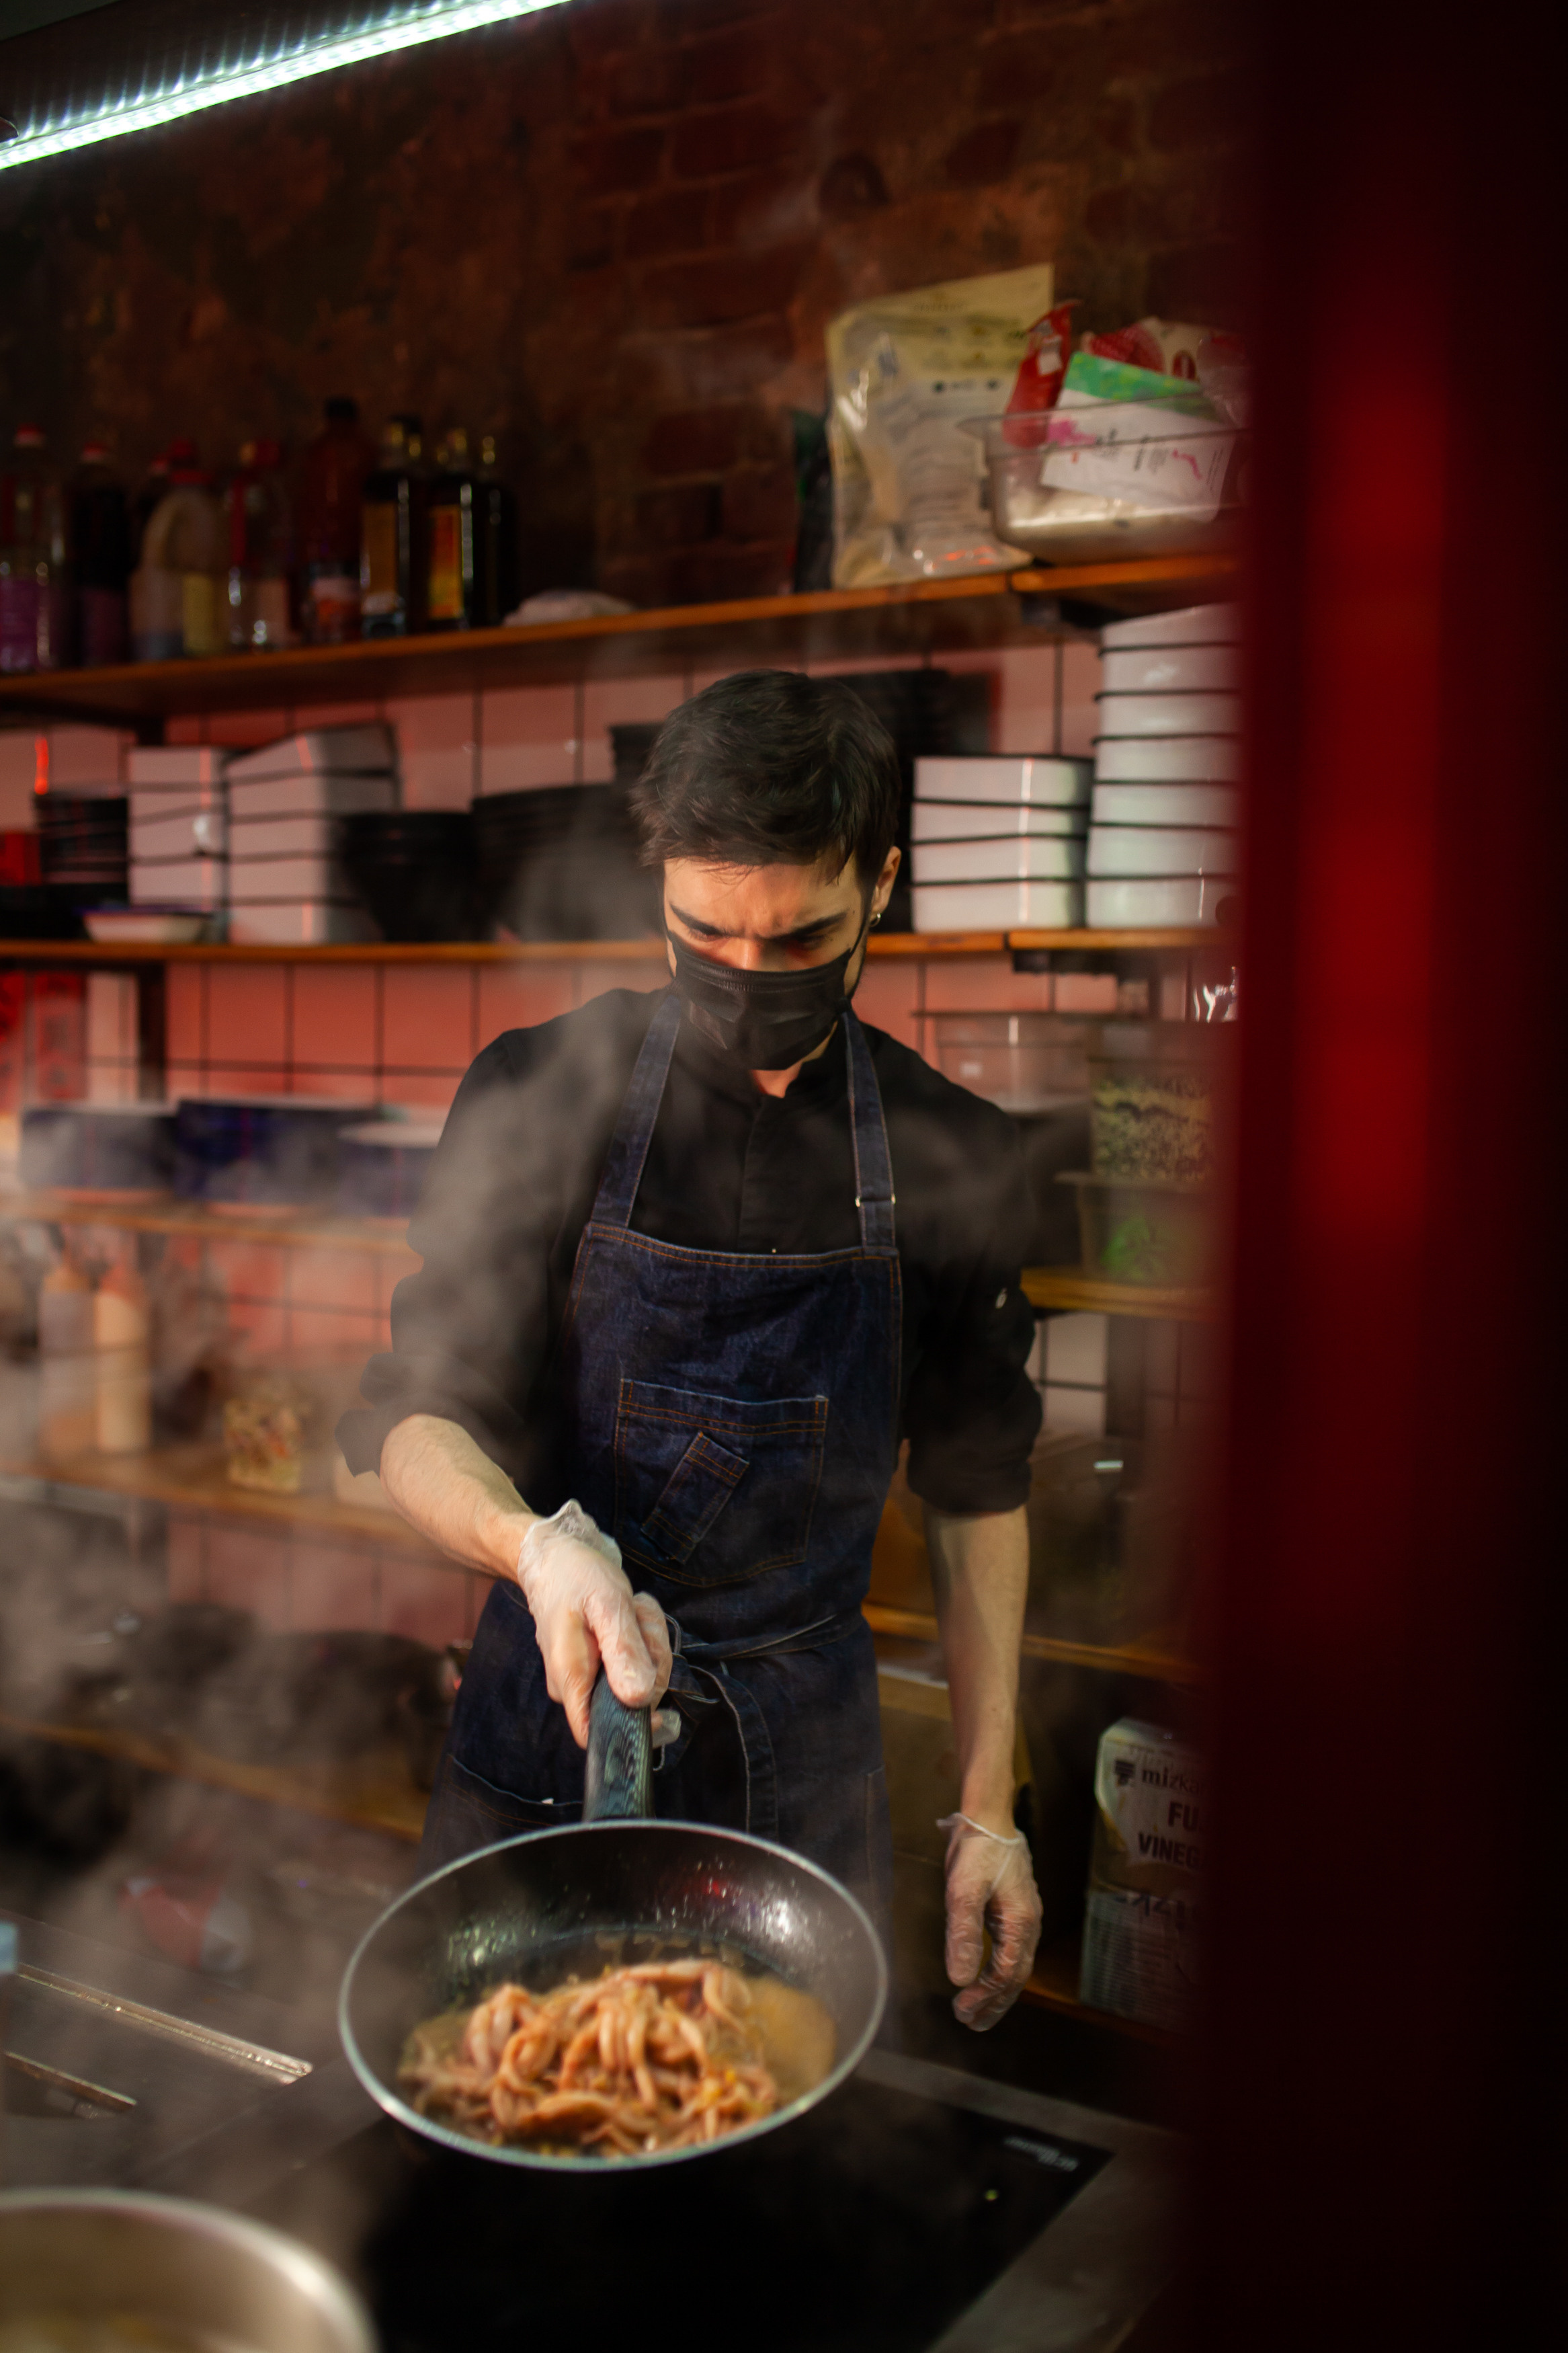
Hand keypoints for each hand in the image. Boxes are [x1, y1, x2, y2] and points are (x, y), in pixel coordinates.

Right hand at [516, 1501, 672, 1748]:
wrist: (556, 1555)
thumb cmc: (575, 1576)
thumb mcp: (606, 1604)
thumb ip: (623, 1651)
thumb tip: (640, 1699)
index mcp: (571, 1680)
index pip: (597, 1736)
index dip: (632, 1730)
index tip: (660, 1702)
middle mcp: (578, 1686)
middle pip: (635, 1699)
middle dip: (651, 1656)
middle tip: (638, 1619)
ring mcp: (591, 1674)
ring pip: (643, 1675)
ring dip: (650, 1638)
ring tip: (631, 1608)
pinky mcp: (604, 1662)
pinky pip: (639, 1659)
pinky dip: (645, 1634)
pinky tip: (632, 1611)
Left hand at [942, 1812, 1042, 2031]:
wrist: (989, 1816)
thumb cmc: (976, 1851)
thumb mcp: (963, 1890)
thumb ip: (963, 1934)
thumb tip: (960, 1979)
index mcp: (1021, 1923)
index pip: (1006, 1973)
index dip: (985, 1996)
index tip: (961, 2009)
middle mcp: (1029, 1924)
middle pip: (1016, 1976)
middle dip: (994, 2003)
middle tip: (970, 2024)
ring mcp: (1025, 1917)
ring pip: (1016, 1965)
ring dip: (998, 1991)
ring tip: (978, 2012)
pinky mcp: (1016, 1909)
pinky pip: (1012, 1951)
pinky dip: (1000, 1972)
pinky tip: (986, 1976)